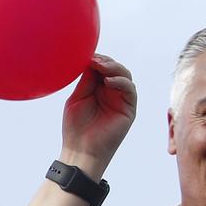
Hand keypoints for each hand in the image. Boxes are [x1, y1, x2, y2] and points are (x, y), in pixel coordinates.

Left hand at [59, 54, 136, 170]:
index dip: (97, 59)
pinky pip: (130, 90)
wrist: (81, 150)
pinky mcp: (129, 109)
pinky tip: (107, 81)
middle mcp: (112, 92)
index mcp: (98, 88)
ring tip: (100, 67)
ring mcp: (121, 99)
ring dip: (114, 68)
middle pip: (115, 68)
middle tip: (94, 59)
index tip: (86, 55)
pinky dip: (120, 82)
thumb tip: (91, 60)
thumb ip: (86, 80)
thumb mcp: (77, 98)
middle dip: (106, 61)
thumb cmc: (75, 127)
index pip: (102, 68)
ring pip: (124, 75)